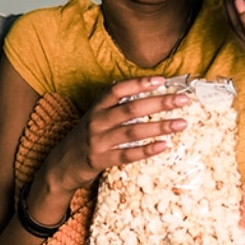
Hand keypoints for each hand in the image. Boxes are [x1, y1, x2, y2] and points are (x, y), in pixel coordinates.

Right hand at [43, 76, 188, 192]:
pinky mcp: (100, 159)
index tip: (162, 80)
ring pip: (133, 131)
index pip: (118, 89)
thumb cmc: (86, 137)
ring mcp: (98, 141)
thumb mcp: (97, 117)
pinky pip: (127, 155)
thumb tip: (151, 96)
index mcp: (97, 107)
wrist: (61, 165)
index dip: (139, 83)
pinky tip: (164, 146)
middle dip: (159, 103)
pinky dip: (147, 150)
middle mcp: (96, 121)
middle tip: (183, 100)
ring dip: (160, 127)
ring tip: (181, 123)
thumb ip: (117, 107)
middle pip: (131, 109)